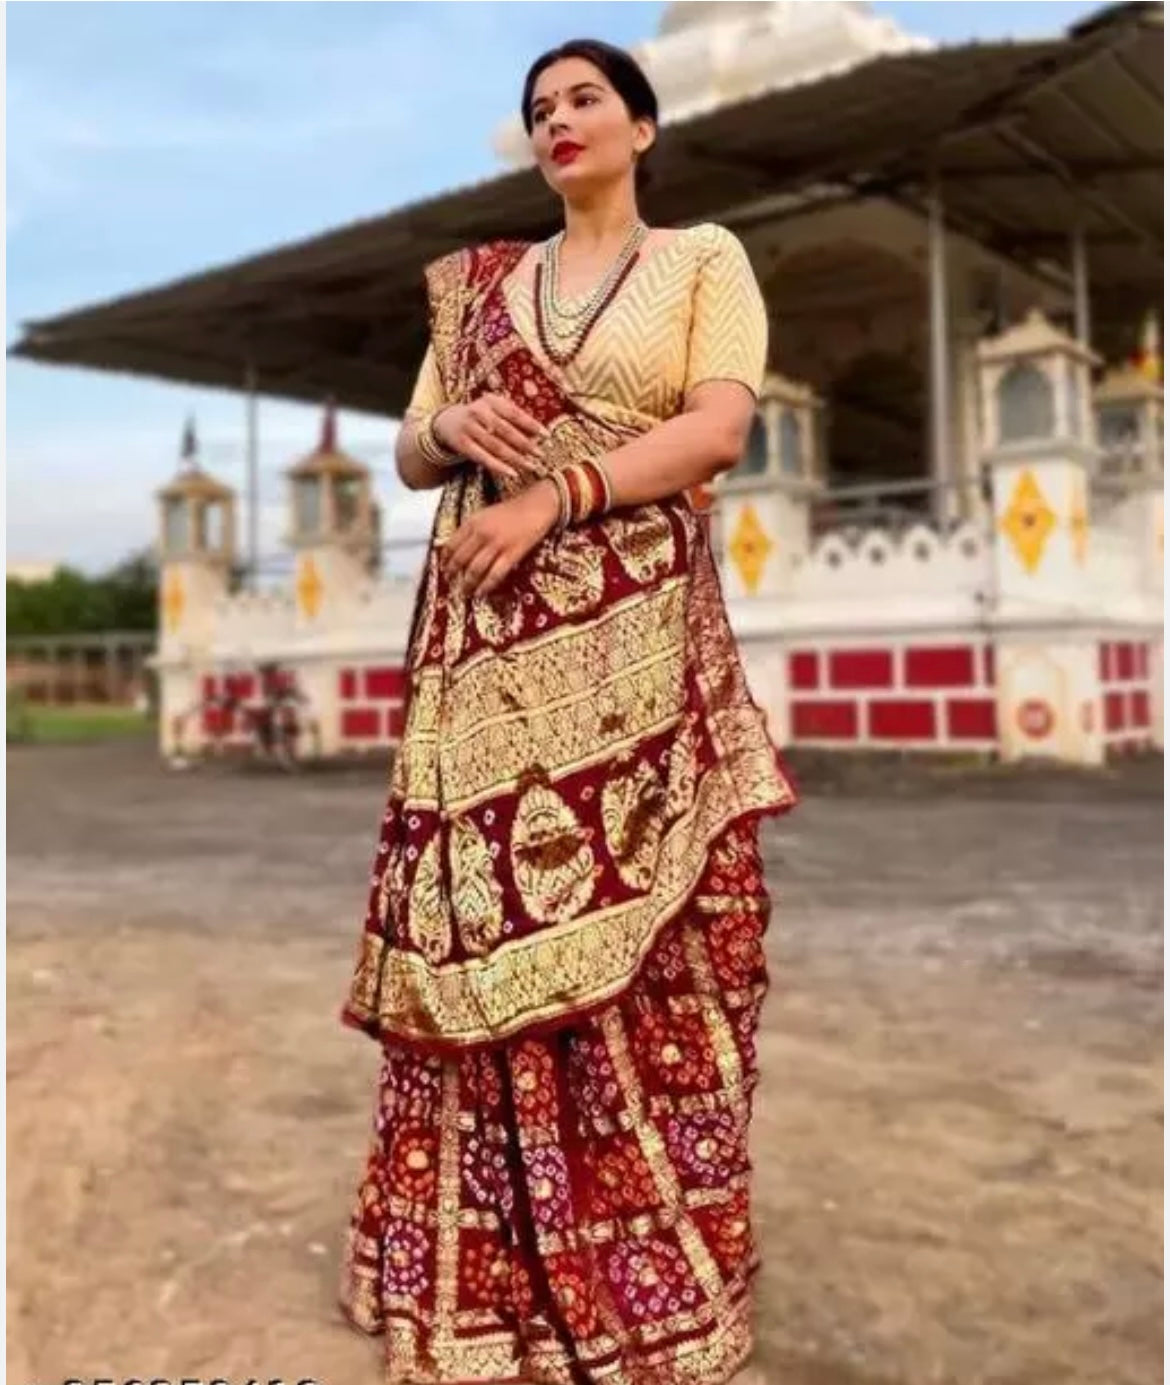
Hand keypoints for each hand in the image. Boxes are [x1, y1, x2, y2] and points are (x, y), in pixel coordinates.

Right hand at [434, 395, 546, 485]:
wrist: (447, 421)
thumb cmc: (481, 417)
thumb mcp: (494, 410)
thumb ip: (513, 418)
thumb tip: (538, 434)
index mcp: (490, 401)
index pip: (514, 413)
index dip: (530, 424)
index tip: (546, 435)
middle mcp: (478, 412)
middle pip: (505, 430)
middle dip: (525, 444)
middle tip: (540, 454)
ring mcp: (469, 428)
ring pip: (495, 446)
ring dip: (515, 458)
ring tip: (531, 466)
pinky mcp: (462, 444)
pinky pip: (483, 457)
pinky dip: (498, 466)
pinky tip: (512, 473)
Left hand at [443, 480, 560, 597]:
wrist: (537, 505)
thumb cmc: (512, 509)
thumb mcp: (485, 514)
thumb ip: (472, 528)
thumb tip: (459, 547)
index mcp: (472, 522)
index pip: (451, 545)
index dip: (445, 560)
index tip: (443, 568)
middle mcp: (481, 534)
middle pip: (461, 559)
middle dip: (453, 574)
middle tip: (450, 584)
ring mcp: (497, 545)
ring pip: (475, 570)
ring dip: (467, 584)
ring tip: (464, 592)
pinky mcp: (512, 554)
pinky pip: (495, 575)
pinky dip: (486, 586)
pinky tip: (481, 593)